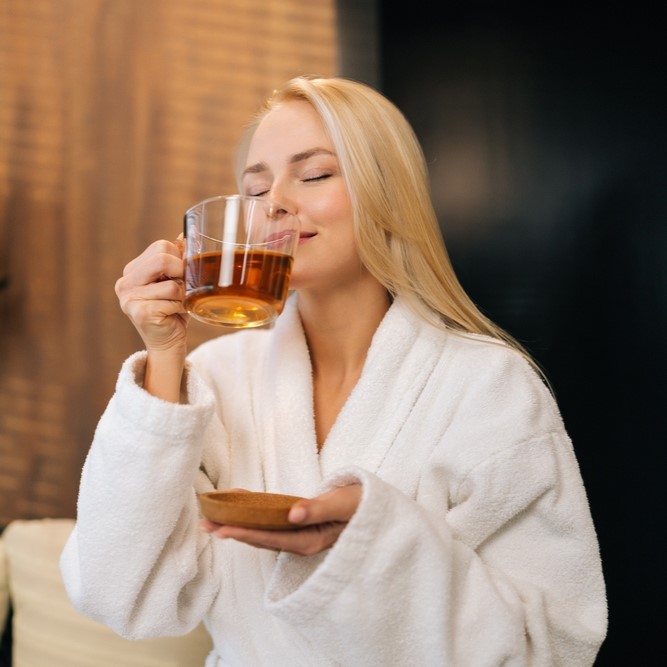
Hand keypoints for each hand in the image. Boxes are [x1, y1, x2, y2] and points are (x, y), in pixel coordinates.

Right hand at [115, 237, 187, 354]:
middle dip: (182, 272)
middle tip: (185, 287)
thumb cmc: (173, 311)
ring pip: (172, 284)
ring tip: (178, 305)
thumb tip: (186, 234)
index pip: (162, 246)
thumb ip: (177, 259)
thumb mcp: (175, 281)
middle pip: (163, 259)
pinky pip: (173, 301)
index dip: (180, 258)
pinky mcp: (140, 312)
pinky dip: (182, 308)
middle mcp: (125, 282)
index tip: (183, 275)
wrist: (167, 344)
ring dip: (184, 296)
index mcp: (132, 270)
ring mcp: (129, 298)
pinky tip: (175, 315)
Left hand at [201, 484, 361, 555]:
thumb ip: (320, 509)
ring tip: (213, 520)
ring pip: (264, 533)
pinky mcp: (302, 526)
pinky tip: (241, 506)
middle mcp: (302, 542)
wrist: (378, 511)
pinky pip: (273, 524)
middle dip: (233, 532)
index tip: (222, 529)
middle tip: (204, 525)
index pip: (271, 538)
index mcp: (310, 540)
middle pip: (261, 539)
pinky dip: (255, 515)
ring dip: (239, 526)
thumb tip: (293, 513)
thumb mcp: (345, 505)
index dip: (245, 533)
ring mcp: (301, 535)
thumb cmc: (364, 506)